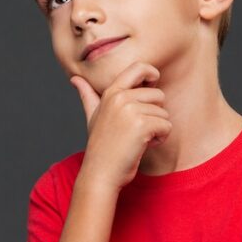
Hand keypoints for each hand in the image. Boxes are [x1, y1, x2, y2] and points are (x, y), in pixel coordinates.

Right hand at [69, 62, 171, 191]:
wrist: (100, 173)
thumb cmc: (100, 147)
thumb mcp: (92, 117)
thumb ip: (87, 96)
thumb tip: (75, 79)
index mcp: (110, 92)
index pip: (139, 67)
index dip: (152, 74)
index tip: (152, 87)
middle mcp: (120, 98)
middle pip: (158, 95)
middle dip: (155, 114)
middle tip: (138, 130)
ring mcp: (131, 111)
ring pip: (164, 113)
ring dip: (157, 129)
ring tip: (138, 139)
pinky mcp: (142, 125)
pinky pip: (166, 126)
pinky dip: (160, 139)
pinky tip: (144, 145)